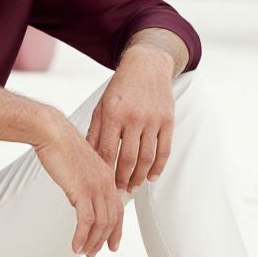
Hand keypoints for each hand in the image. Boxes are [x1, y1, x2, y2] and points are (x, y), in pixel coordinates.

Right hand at [34, 112, 124, 256]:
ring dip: (92, 241)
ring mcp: (96, 186)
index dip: (117, 229)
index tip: (112, 244)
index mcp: (107, 174)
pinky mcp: (83, 190)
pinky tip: (74, 246)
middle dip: (104, 239)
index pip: (118, 207)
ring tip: (84, 253)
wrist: (52, 132)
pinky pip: (86, 221)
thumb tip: (78, 200)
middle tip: (94, 253)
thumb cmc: (59, 144)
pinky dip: (81, 236)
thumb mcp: (78, 166)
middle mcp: (106, 181)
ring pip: (101, 223)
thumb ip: (83, 183)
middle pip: (112, 218)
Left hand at [86, 47, 174, 192]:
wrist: (147, 66)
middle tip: (120, 191)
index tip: (105, 184)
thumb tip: (90, 158)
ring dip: (140, 177)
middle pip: (128, 158)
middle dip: (123, 179)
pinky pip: (164, 150)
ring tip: (134, 187)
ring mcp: (152, 119)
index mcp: (113, 114)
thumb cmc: (120, 88)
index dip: (107, 171)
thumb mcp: (101, 107)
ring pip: (147, 158)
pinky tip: (152, 177)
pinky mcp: (167, 120)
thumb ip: (95, 132)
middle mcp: (133, 117)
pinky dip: (159, 167)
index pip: (108, 151)